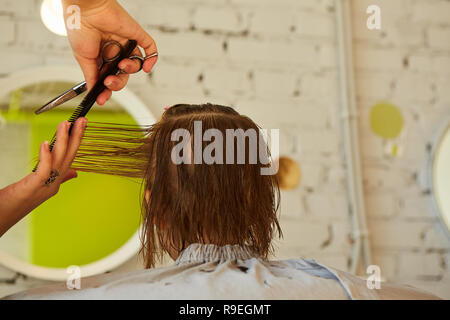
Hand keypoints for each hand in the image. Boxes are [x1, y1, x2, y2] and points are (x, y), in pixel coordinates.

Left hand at [0, 118, 86, 236]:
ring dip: (63, 141)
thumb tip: (74, 173)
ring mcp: (46, 186)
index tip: (80, 126)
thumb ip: (60, 179)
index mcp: (56, 182)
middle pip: (69, 157)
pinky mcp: (33, 187)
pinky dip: (46, 156)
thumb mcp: (40, 187)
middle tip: (81, 121)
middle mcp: (54, 184)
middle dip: (76, 137)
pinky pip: (44, 170)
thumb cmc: (18, 202)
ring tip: (65, 125)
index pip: (70, 158)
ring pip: (59, 161)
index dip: (77, 141)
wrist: (4, 217)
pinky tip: (45, 143)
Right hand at [62, 0, 157, 104]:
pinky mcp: (136, 35)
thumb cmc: (79, 27)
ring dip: (130, 70)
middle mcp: (115, 51)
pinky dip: (151, 60)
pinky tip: (147, 68)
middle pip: (123, 75)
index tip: (102, 99)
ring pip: (135, 65)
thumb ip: (91, 75)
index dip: (106, 89)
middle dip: (117, 82)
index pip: (109, 78)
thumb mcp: (83, 57)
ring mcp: (126, 44)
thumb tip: (93, 92)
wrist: (84, 9)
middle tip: (109, 82)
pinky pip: (150, 49)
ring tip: (121, 65)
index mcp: (101, 57)